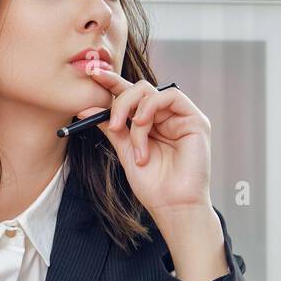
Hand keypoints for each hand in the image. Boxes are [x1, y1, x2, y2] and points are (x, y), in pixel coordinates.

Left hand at [74, 65, 212, 219]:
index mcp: (149, 123)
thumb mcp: (123, 151)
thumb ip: (110, 127)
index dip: (111, 83)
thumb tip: (84, 106)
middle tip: (112, 123)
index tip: (91, 75)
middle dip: (119, 101)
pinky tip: (143, 126)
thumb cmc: (152, 185)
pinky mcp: (195, 119)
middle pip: (138, 89)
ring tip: (132, 140)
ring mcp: (181, 116)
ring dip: (135, 114)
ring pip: (150, 92)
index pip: (129, 96)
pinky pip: (170, 97)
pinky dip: (150, 109)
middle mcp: (165, 116)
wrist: (172, 206)